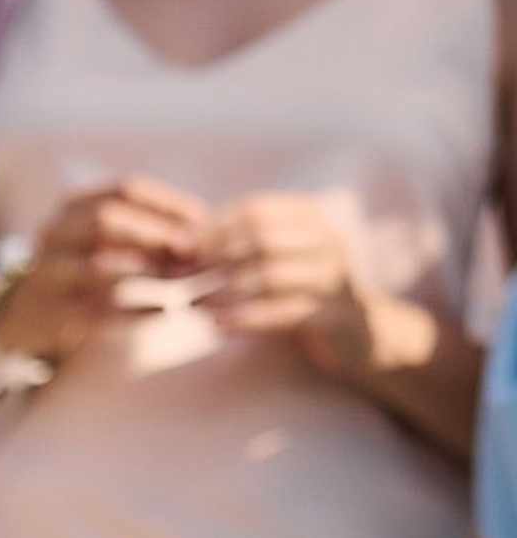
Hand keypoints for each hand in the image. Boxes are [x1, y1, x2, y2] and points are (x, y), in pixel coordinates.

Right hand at [0, 175, 214, 363]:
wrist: (20, 318)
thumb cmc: (78, 272)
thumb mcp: (102, 239)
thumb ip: (145, 229)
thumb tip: (204, 231)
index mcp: (72, 207)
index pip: (125, 190)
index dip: (168, 204)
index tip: (204, 221)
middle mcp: (54, 234)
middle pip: (107, 221)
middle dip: (156, 234)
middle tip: (193, 251)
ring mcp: (47, 275)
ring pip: (98, 266)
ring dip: (147, 272)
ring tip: (181, 279)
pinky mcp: (48, 315)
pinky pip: (93, 312)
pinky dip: (132, 312)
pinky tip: (161, 312)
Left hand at [194, 189, 389, 370]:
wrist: (358, 328)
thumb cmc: (302, 289)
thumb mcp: (278, 257)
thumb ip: (241, 246)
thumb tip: (181, 243)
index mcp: (310, 216)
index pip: (255, 209)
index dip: (213, 228)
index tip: (178, 249)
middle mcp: (325, 238)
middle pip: (261, 238)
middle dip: (214, 257)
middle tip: (178, 278)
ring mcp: (332, 275)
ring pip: (270, 276)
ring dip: (223, 291)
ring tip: (192, 304)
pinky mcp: (332, 313)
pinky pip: (283, 314)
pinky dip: (247, 319)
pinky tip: (219, 327)